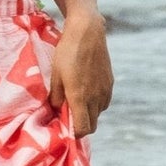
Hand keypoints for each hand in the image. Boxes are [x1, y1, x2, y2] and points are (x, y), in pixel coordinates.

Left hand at [49, 12, 112, 137]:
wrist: (88, 32)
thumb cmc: (67, 53)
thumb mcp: (55, 75)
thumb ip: (55, 97)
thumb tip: (55, 112)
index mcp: (80, 98)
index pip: (83, 129)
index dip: (74, 133)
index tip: (64, 127)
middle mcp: (96, 98)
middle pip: (92, 125)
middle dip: (81, 125)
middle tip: (67, 115)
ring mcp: (105, 91)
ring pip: (98, 113)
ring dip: (88, 113)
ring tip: (75, 100)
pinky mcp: (110, 83)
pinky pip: (103, 102)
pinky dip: (95, 103)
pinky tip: (85, 90)